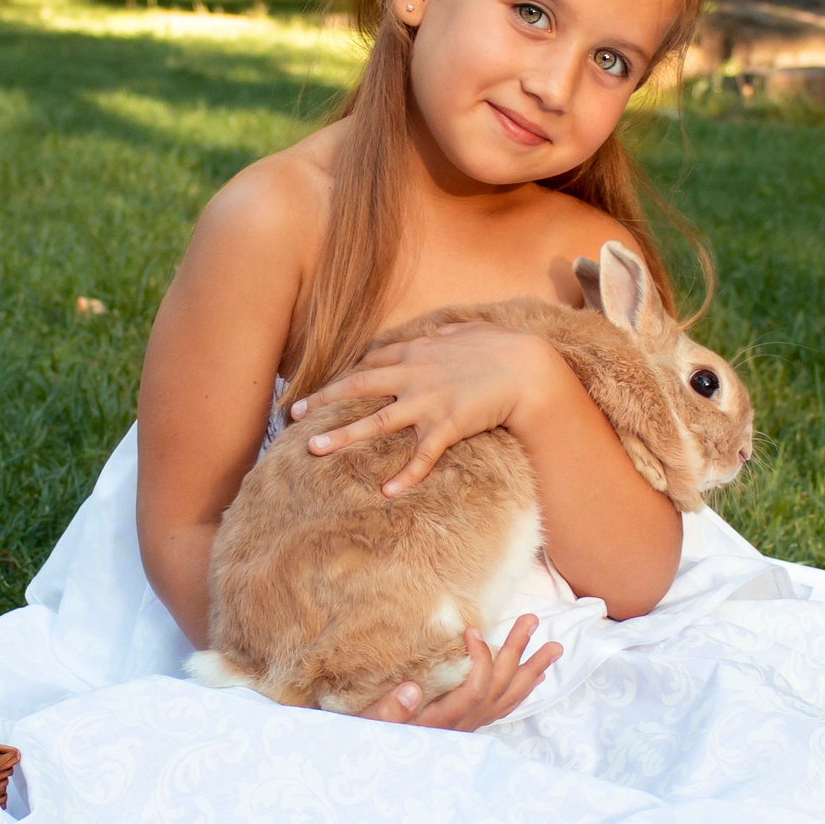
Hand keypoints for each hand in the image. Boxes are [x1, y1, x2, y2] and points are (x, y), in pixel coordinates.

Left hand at [295, 322, 563, 494]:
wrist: (529, 369)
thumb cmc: (504, 347)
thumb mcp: (470, 331)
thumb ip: (448, 333)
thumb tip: (440, 331)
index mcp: (417, 351)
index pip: (372, 361)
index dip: (346, 375)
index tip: (326, 389)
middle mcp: (414, 375)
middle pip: (358, 388)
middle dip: (324, 401)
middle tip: (295, 415)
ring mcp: (427, 401)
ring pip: (375, 421)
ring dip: (341, 436)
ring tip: (313, 449)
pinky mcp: (447, 425)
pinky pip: (420, 455)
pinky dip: (405, 475)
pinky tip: (386, 492)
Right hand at [358, 614, 561, 730]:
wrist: (381, 770)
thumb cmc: (371, 737)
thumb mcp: (372, 725)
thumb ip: (390, 712)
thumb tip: (410, 689)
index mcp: (441, 722)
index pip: (474, 691)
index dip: (480, 660)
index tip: (472, 631)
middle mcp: (462, 726)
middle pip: (498, 689)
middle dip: (517, 654)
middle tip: (531, 621)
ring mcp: (468, 727)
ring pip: (507, 699)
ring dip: (530, 671)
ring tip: (552, 648)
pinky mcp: (468, 726)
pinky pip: (503, 708)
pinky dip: (521, 690)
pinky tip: (535, 676)